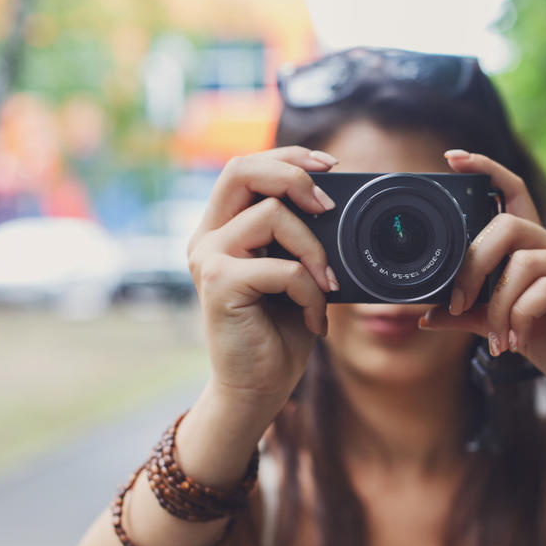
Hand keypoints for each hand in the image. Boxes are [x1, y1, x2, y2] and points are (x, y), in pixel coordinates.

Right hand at [186, 147, 340, 407]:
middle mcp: (208, 237)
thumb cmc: (280, 332)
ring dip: (314, 250)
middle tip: (329, 205)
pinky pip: (282, 268)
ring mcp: (209, 259)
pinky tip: (314, 318)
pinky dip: (310, 292)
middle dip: (293, 175)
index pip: (246, 168)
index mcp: (223, 229)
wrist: (258, 388)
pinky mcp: (219, 285)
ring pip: (270, 215)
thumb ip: (301, 238)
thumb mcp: (296, 273)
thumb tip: (336, 205)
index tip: (331, 166)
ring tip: (326, 286)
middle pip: (241, 169)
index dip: (288, 157)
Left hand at [420, 150, 545, 416]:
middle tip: (458, 303)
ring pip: (524, 263)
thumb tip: (427, 316)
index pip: (514, 195)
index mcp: (539, 252)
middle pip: (508, 226)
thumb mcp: (510, 330)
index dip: (487, 171)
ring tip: (498, 339)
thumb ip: (474, 318)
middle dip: (474, 263)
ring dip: (498, 306)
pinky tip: (519, 341)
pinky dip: (523, 317)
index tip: (454, 158)